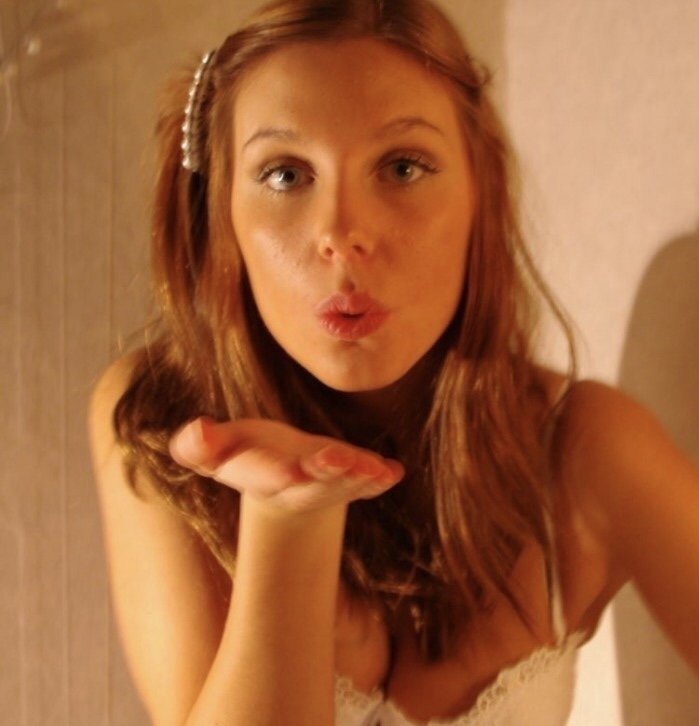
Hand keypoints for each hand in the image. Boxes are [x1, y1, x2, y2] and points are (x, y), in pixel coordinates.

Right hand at [169, 417, 403, 512]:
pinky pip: (367, 482)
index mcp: (264, 476)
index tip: (288, 471)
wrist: (281, 475)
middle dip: (327, 472)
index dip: (276, 474)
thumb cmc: (245, 453)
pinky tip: (394, 471)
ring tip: (377, 470)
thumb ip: (199, 446)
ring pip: (345, 485)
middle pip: (314, 483)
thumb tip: (194, 432)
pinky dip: (379, 479)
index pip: (268, 477)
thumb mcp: (218, 449)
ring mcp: (328, 483)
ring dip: (360, 478)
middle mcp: (299, 485)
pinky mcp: (350, 476)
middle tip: (338, 459)